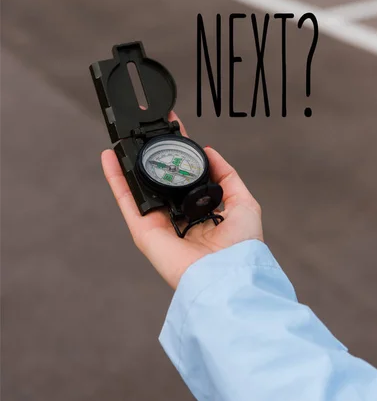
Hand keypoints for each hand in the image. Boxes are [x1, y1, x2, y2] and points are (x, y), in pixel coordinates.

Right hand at [101, 113, 263, 289]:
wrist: (226, 274)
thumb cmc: (240, 245)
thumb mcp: (242, 201)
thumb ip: (226, 175)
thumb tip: (208, 150)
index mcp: (199, 209)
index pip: (186, 174)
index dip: (180, 150)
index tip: (174, 126)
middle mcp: (177, 214)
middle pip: (160, 178)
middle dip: (153, 153)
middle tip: (146, 127)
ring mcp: (158, 222)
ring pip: (139, 186)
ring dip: (129, 162)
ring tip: (123, 136)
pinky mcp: (143, 230)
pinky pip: (126, 199)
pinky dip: (115, 178)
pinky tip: (109, 156)